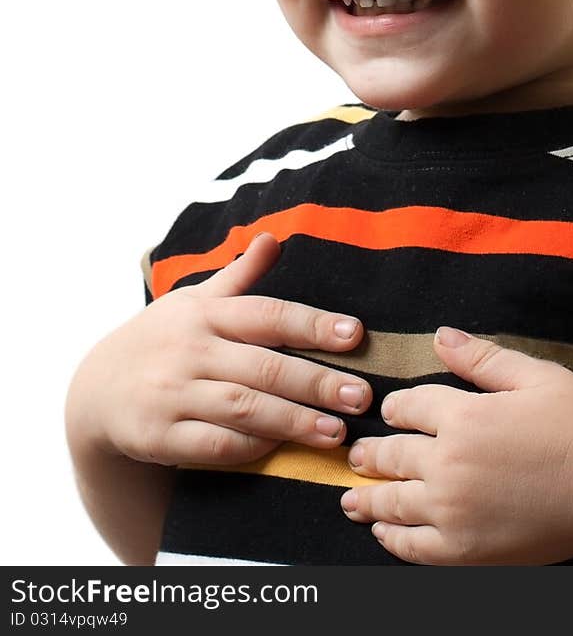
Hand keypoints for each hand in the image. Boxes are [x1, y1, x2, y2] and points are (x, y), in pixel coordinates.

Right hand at [66, 232, 371, 468]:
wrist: (96, 390)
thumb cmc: (162, 339)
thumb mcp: (193, 301)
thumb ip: (239, 277)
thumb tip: (274, 239)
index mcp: (205, 313)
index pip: (267, 314)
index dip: (312, 325)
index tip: (355, 334)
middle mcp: (190, 350)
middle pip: (263, 367)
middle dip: (316, 382)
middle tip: (361, 395)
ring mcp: (172, 394)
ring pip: (243, 409)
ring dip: (293, 421)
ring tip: (336, 431)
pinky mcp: (159, 436)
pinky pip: (214, 444)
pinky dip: (250, 447)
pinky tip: (283, 449)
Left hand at [339, 327, 572, 564]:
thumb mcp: (535, 377)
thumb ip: (482, 358)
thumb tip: (440, 336)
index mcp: (464, 414)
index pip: (410, 406)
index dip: (397, 407)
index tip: (391, 412)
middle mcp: (449, 461)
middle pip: (392, 454)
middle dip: (372, 453)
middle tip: (357, 455)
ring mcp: (453, 510)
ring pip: (394, 502)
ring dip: (368, 498)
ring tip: (353, 497)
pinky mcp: (464, 550)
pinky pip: (413, 546)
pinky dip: (392, 538)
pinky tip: (384, 532)